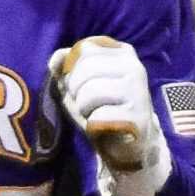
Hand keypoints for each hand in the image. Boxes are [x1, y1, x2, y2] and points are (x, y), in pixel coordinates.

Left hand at [48, 36, 170, 195]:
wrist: (129, 145)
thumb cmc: (102, 109)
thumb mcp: (80, 85)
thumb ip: (65, 68)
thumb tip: (56, 58)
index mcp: (122, 53)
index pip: (84, 49)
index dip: (72, 71)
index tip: (81, 87)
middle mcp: (134, 67)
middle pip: (86, 69)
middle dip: (77, 91)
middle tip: (87, 106)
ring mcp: (139, 91)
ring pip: (91, 92)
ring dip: (84, 110)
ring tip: (95, 116)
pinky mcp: (138, 117)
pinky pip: (99, 117)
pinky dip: (93, 126)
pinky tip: (104, 128)